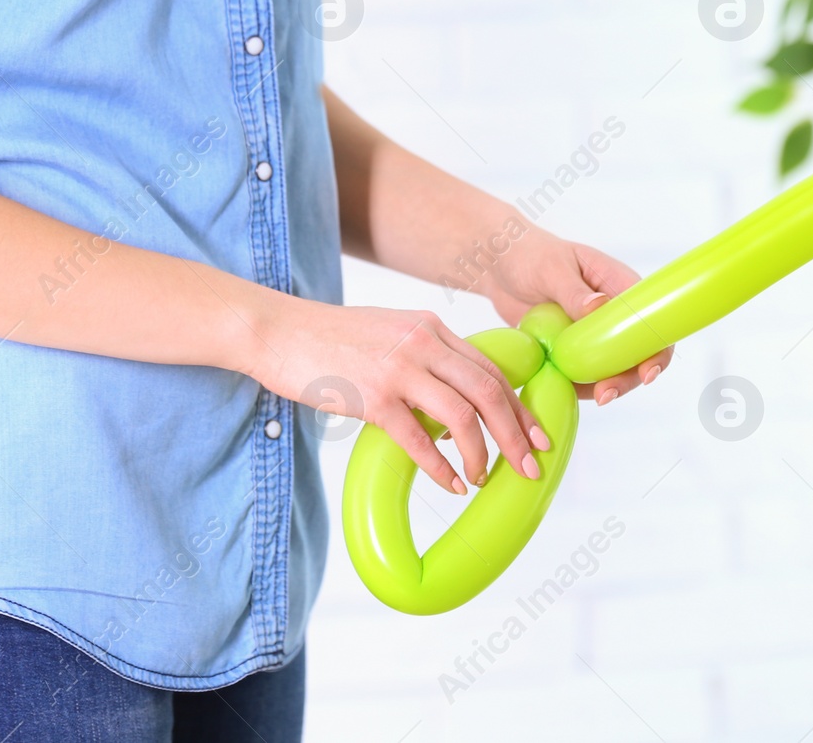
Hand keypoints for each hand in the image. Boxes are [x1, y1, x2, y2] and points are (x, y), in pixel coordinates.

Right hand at [247, 297, 550, 494]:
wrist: (276, 330)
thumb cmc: (328, 340)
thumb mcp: (388, 336)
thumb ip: (423, 363)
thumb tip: (450, 419)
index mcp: (431, 328)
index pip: (491, 369)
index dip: (519, 405)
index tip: (535, 435)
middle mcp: (424, 343)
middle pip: (491, 392)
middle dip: (517, 434)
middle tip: (530, 466)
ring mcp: (399, 369)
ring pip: (463, 416)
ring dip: (481, 454)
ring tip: (482, 478)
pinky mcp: (373, 397)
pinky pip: (419, 440)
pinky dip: (441, 467)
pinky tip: (450, 484)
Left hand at [477, 227, 673, 405]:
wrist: (497, 264)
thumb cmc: (529, 253)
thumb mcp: (551, 268)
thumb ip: (574, 291)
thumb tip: (599, 306)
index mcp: (618, 286)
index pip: (651, 320)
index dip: (657, 348)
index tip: (648, 371)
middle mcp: (610, 313)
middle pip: (635, 352)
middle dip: (628, 377)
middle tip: (607, 394)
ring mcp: (590, 334)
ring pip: (610, 368)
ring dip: (604, 387)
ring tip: (591, 398)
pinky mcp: (568, 349)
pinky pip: (580, 373)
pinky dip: (577, 386)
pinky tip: (564, 391)